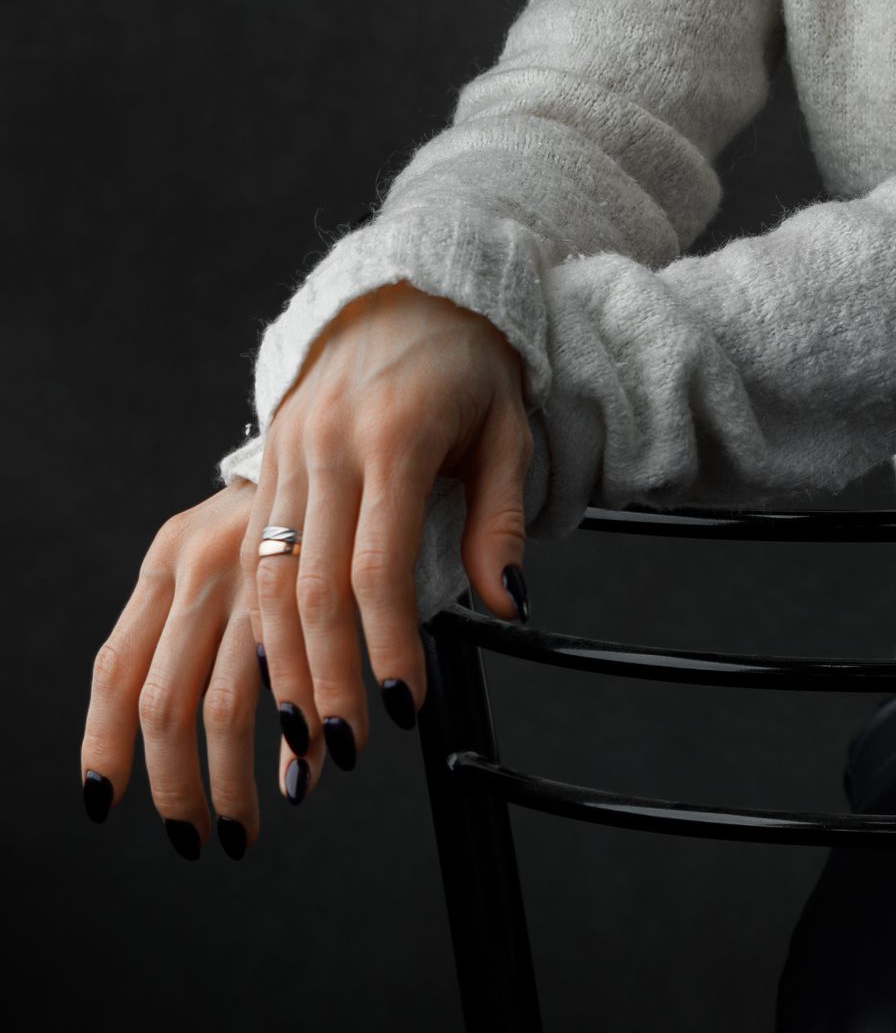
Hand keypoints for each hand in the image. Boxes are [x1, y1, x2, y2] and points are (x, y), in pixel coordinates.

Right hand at [80, 280, 534, 855]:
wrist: (412, 286)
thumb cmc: (473, 365)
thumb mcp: (507, 432)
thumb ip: (500, 521)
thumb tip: (509, 606)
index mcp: (394, 433)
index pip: (378, 562)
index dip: (386, 641)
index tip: (402, 706)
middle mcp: (326, 442)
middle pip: (306, 583)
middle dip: (323, 674)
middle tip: (343, 747)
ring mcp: (286, 449)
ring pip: (262, 577)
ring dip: (278, 664)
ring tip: (303, 736)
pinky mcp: (267, 457)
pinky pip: (249, 554)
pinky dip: (257, 625)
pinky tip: (272, 677)